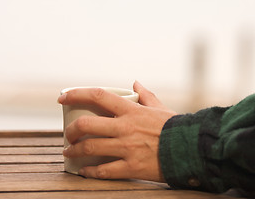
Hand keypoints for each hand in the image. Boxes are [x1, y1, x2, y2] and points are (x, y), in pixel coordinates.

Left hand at [58, 81, 175, 181]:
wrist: (191, 149)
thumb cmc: (175, 127)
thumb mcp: (160, 108)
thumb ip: (146, 95)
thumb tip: (135, 83)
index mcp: (131, 111)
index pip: (98, 96)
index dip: (76, 94)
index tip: (63, 97)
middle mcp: (125, 127)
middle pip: (87, 124)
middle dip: (71, 129)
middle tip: (67, 133)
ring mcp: (127, 148)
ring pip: (90, 148)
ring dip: (74, 150)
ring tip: (69, 152)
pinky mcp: (131, 167)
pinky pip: (104, 171)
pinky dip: (90, 172)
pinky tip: (84, 171)